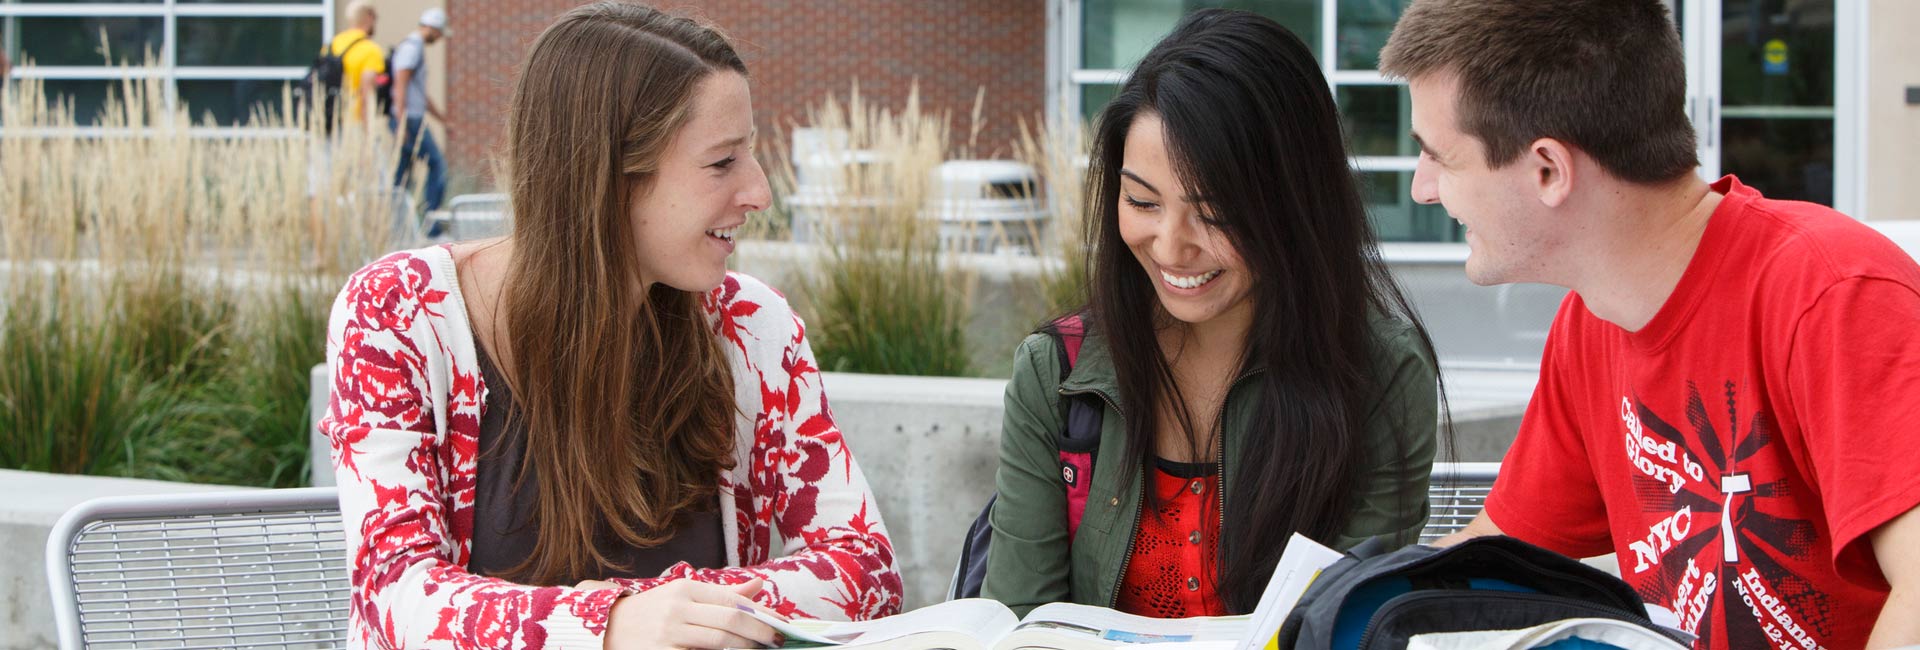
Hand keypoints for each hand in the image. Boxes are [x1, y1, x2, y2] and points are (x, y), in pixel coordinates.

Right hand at [596, 577, 783, 649]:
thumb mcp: (682, 596)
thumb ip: (722, 594)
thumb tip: (759, 586)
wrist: (604, 631)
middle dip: (760, 633)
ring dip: (745, 648)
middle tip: (777, 642)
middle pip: (731, 619)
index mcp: (685, 588)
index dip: (761, 613)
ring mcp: (667, 633)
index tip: (780, 625)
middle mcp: (677, 608)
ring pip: (719, 641)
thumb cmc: (650, 614)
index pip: (733, 599)